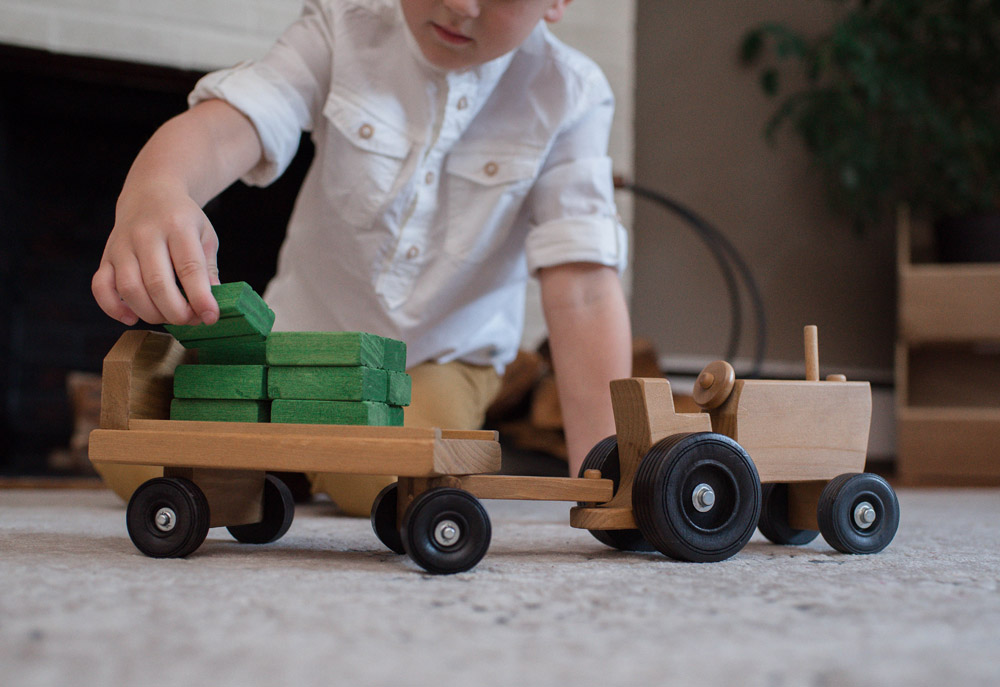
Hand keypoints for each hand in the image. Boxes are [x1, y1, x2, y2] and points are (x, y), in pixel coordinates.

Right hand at [92, 183, 220, 325]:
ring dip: (151, 313)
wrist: (149, 193)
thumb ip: (208, 269)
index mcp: (177, 226)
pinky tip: (132, 317)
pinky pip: (100, 287)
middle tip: (191, 320)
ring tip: (169, 316)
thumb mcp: (205, 235)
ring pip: (129, 288)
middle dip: (176, 311)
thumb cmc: (182, 220)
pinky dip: (113, 308)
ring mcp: (121, 245)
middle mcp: (145, 234)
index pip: (189, 267)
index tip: (211, 316)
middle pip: (157, 283)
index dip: (200, 297)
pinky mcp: (106, 256)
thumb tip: (210, 304)